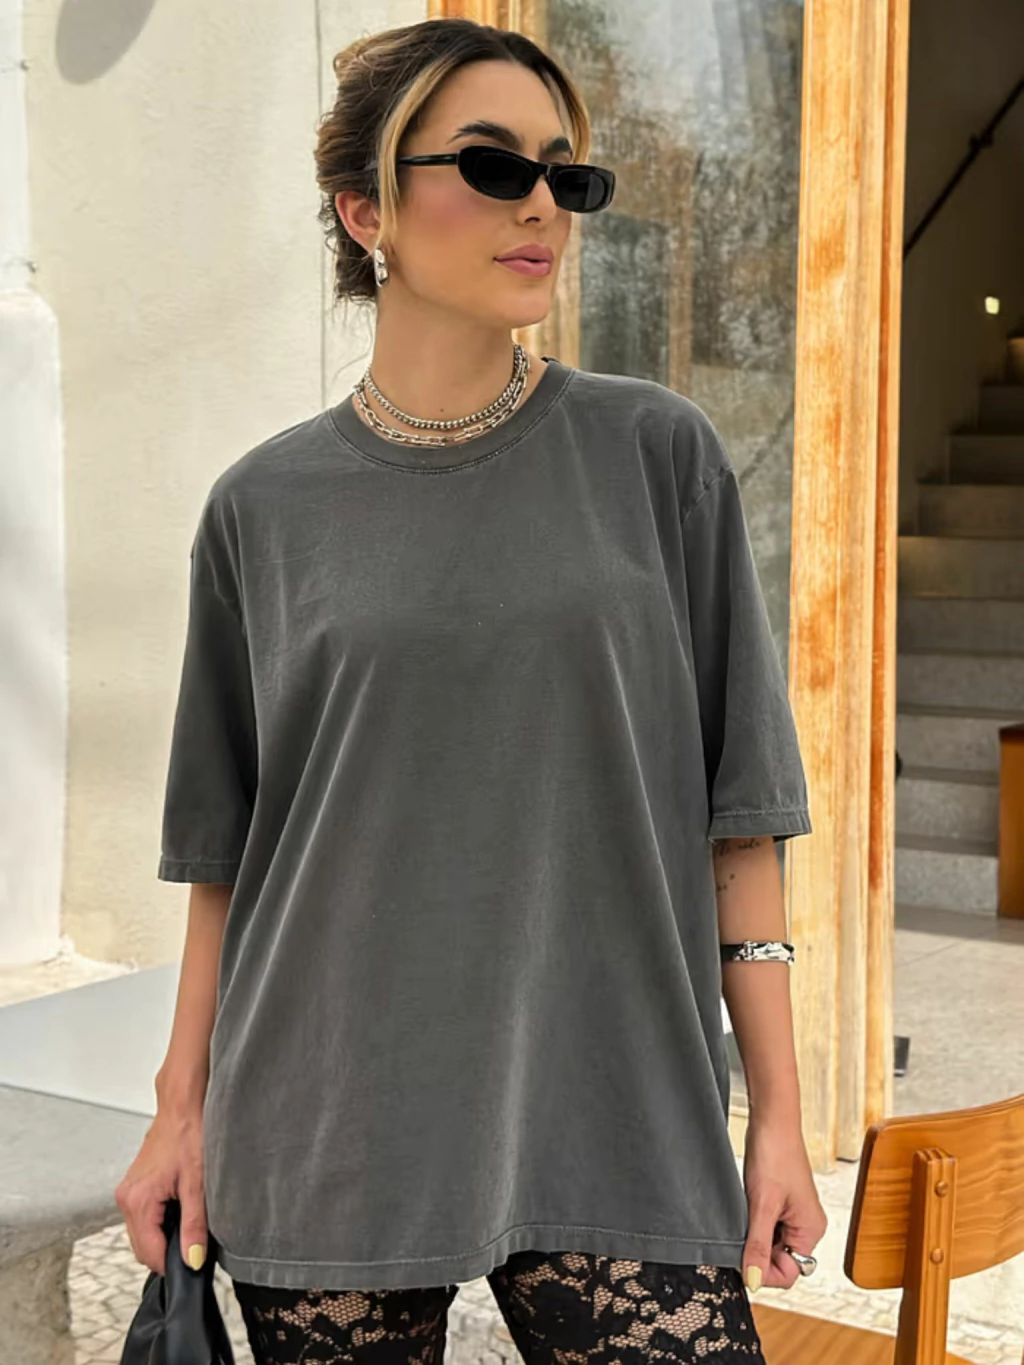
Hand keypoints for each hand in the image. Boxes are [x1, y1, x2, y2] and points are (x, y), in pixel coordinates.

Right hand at [114, 1104, 207, 1276]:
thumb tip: (193, 1259)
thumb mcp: (198, 1184)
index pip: (148, 1253)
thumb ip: (194, 1225)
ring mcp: (127, 1192)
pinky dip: (159, 1220)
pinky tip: (178, 1205)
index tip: (193, 1261)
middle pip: (142, 1247)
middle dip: (166, 1250)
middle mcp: (126, 1198)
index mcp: (138, 1200)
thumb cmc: (189, 1134)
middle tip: (194, 1238)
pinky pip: (142, 1217)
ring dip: (163, 1234)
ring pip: (141, 1233)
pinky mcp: (133, 1186)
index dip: (172, 1263)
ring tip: (187, 1215)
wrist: (182, 1106)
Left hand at [740, 1115, 826, 1292]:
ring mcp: (796, 1215)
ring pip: (771, 1243)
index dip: (763, 1270)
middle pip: (780, 1260)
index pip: (789, 1273)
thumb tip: (753, 1281)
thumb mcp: (761, 1204)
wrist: (772, 1119)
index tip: (741, 1254)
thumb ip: (757, 1245)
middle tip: (742, 1226)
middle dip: (757, 1250)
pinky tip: (748, 1204)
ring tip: (747, 1210)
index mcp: (811, 1230)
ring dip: (755, 1234)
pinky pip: (768, 1226)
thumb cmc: (774, 1154)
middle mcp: (808, 1226)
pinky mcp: (784, 1203)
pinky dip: (755, 1222)